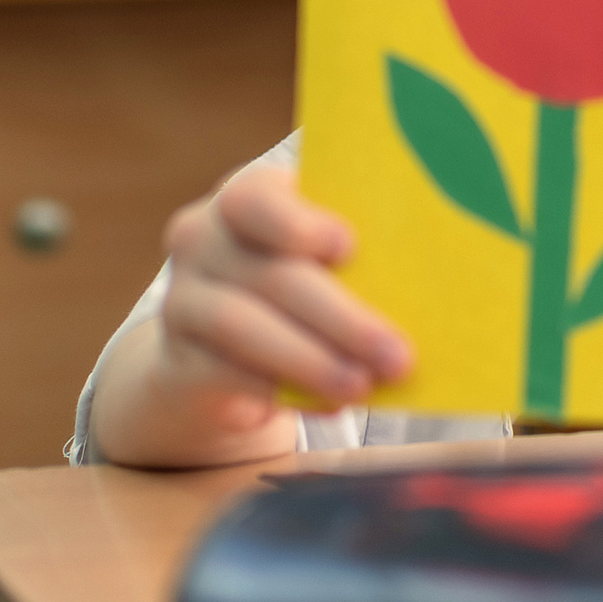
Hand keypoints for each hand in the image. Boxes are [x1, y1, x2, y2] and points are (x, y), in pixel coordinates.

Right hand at [95, 165, 412, 466]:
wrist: (214, 353)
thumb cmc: (295, 286)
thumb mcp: (317, 259)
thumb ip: (354, 259)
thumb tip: (427, 285)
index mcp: (245, 196)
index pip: (255, 198)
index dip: (297, 222)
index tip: (347, 247)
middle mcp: (202, 239)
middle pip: (271, 275)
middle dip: (341, 319)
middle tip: (397, 356)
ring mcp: (181, 299)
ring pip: (244, 327)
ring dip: (311, 361)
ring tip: (361, 387)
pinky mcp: (176, 360)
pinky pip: (224, 375)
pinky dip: (276, 392)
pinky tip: (323, 405)